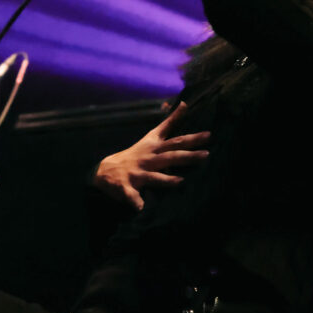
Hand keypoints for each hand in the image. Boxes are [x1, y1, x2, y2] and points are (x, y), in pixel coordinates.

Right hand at [93, 102, 209, 210]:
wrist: (106, 170)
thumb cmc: (135, 154)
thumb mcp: (150, 137)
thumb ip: (168, 124)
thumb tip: (184, 104)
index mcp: (153, 146)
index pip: (171, 134)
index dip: (184, 127)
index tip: (202, 126)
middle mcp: (148, 158)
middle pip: (170, 156)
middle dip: (188, 155)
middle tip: (206, 154)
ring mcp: (137, 173)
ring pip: (154, 177)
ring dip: (167, 180)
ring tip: (180, 182)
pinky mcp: (126, 187)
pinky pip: (132, 196)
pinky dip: (136, 201)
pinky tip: (141, 208)